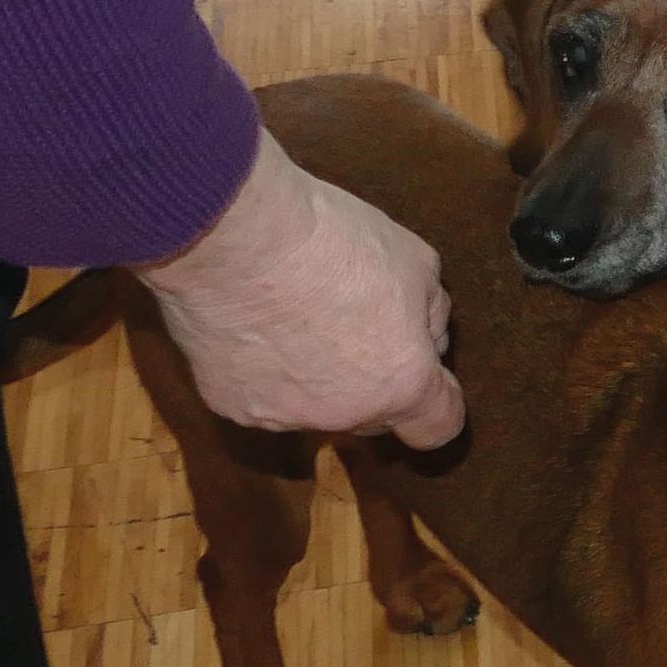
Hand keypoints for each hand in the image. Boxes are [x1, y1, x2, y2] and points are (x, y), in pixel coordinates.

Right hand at [139, 134, 466, 447]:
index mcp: (401, 383)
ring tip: (296, 313)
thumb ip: (429, 314)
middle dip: (374, 380)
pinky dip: (263, 368)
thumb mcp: (418, 263)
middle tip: (355, 322)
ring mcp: (282, 416)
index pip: (437, 428)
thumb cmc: (335, 243)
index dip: (437, 401)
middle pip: (373, 414)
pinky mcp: (229, 405)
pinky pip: (260, 393)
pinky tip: (255, 322)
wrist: (237, 239)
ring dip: (315, 374)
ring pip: (313, 404)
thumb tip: (425, 337)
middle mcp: (344, 414)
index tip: (426, 375)